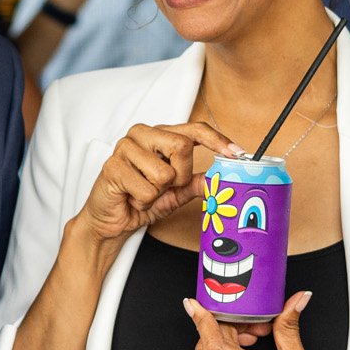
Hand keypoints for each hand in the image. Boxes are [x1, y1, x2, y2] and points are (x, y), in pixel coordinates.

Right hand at [78, 122, 241, 243]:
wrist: (110, 220)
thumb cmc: (141, 200)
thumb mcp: (176, 192)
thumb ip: (198, 183)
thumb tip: (223, 178)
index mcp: (160, 135)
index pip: (194, 129)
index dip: (217, 140)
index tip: (238, 154)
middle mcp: (143, 134)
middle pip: (182, 147)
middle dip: (180, 176)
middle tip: (164, 187)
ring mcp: (125, 148)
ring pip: (165, 172)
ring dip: (159, 192)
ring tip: (144, 192)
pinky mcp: (112, 166)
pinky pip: (147, 189)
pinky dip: (143, 201)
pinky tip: (131, 198)